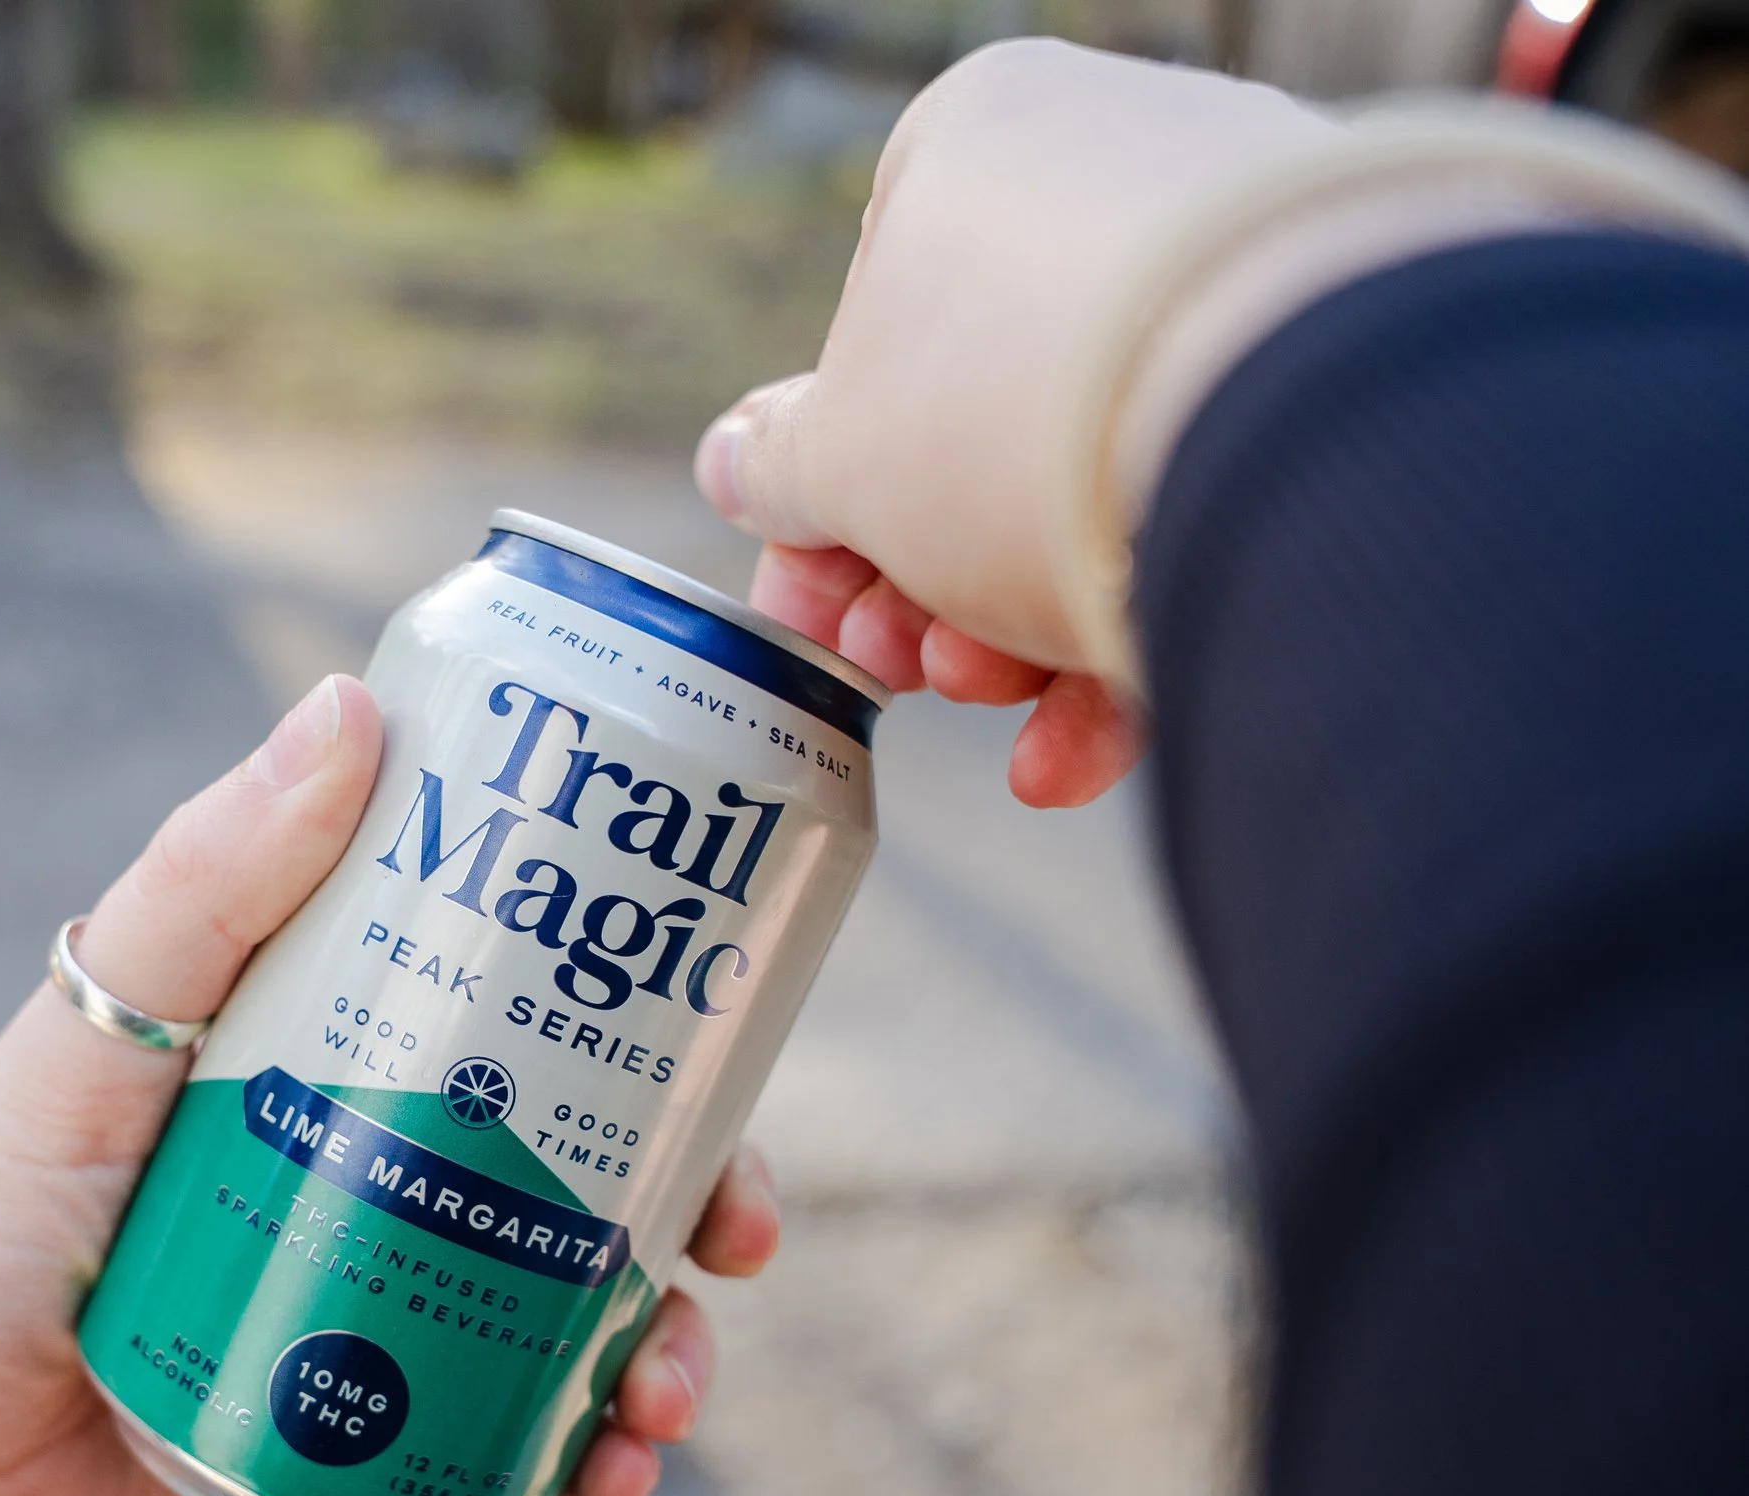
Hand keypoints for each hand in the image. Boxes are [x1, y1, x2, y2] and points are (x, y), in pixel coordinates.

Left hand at [0, 675, 778, 1495]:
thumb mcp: (87, 1036)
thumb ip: (207, 881)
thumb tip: (356, 703)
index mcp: (318, 1056)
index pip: (512, 1003)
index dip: (641, 1009)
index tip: (727, 1014)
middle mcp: (364, 1175)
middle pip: (583, 1163)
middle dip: (693, 1194)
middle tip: (741, 1227)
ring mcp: (367, 1316)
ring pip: (571, 1310)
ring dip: (660, 1344)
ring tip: (664, 1393)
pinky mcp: (354, 1453)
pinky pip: (506, 1449)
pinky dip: (583, 1461)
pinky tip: (607, 1479)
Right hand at [695, 39, 1345, 804]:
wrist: (1292, 436)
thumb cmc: (1013, 414)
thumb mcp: (840, 459)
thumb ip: (781, 468)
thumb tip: (738, 464)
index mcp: (981, 147)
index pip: (869, 327)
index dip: (822, 496)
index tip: (811, 604)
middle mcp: (1126, 183)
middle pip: (984, 425)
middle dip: (921, 579)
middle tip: (892, 666)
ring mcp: (1251, 276)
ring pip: (1097, 484)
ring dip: (1013, 624)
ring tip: (986, 694)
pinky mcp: (1353, 395)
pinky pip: (1214, 515)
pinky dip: (1136, 636)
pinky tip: (1073, 754)